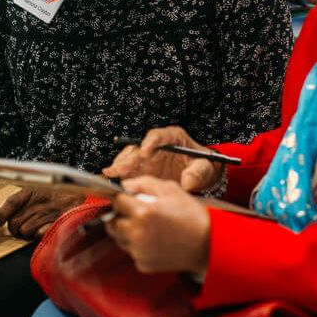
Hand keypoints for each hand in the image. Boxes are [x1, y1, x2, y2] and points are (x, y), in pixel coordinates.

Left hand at [0, 188, 84, 239]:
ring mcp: (47, 214)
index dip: (3, 214)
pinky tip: (43, 228)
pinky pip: (37, 235)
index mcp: (33, 191)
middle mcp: (39, 202)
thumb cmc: (55, 195)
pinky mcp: (55, 224)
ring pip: (24, 230)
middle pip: (15, 221)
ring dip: (27, 232)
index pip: (12, 202)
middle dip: (15, 227)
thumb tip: (2, 215)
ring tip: (34, 226)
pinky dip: (38, 234)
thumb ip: (21, 200)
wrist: (79, 198)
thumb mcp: (38, 190)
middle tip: (20, 226)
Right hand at [103, 126, 220, 192]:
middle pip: (139, 147)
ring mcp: (147, 157)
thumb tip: (187, 181)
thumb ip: (197, 172)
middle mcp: (156, 145)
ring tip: (111, 173)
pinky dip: (119, 174)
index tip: (144, 152)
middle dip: (129, 158)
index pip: (158, 135)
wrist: (199, 175)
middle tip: (121, 168)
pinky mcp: (142, 169)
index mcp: (172, 137)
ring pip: (130, 157)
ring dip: (120, 166)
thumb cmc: (202, 166)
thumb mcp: (205, 167)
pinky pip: (128, 170)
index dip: (150, 142)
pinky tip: (111, 179)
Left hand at [105, 176, 210, 274]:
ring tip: (145, 226)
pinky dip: (137, 245)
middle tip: (134, 213)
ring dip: (126, 231)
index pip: (116, 201)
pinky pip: (131, 251)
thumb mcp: (170, 189)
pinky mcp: (142, 263)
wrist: (207, 244)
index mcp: (143, 212)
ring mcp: (139, 251)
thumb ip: (144, 183)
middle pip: (112, 222)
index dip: (120, 198)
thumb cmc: (192, 215)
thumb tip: (125, 185)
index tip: (125, 198)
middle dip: (120, 215)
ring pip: (119, 238)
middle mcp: (137, 233)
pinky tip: (152, 239)